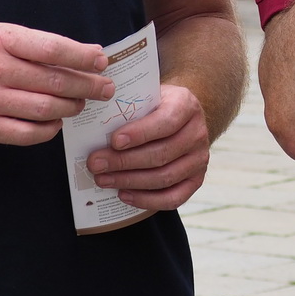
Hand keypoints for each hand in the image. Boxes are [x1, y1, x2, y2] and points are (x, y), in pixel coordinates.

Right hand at [0, 22, 112, 145]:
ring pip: (44, 109)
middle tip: (104, 88)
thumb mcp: (1, 36)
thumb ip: (41, 45)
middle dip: (86, 86)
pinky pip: (27, 133)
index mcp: (1, 40)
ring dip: (70, 108)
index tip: (102, 62)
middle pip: (53, 81)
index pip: (52, 48)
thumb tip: (89, 53)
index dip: (82, 57)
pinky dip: (49, 130)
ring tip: (81, 104)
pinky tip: (56, 123)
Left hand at [86, 83, 209, 209]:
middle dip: (124, 161)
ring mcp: (199, 159)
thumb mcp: (148, 96)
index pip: (165, 122)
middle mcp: (198, 133)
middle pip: (161, 154)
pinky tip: (123, 194)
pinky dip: (146, 200)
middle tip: (96, 164)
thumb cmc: (156, 106)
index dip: (140, 133)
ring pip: (164, 177)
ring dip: (129, 181)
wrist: (181, 117)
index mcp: (186, 105)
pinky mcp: (196, 180)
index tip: (114, 141)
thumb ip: (129, 107)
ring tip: (103, 179)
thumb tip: (95, 126)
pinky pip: (173, 198)